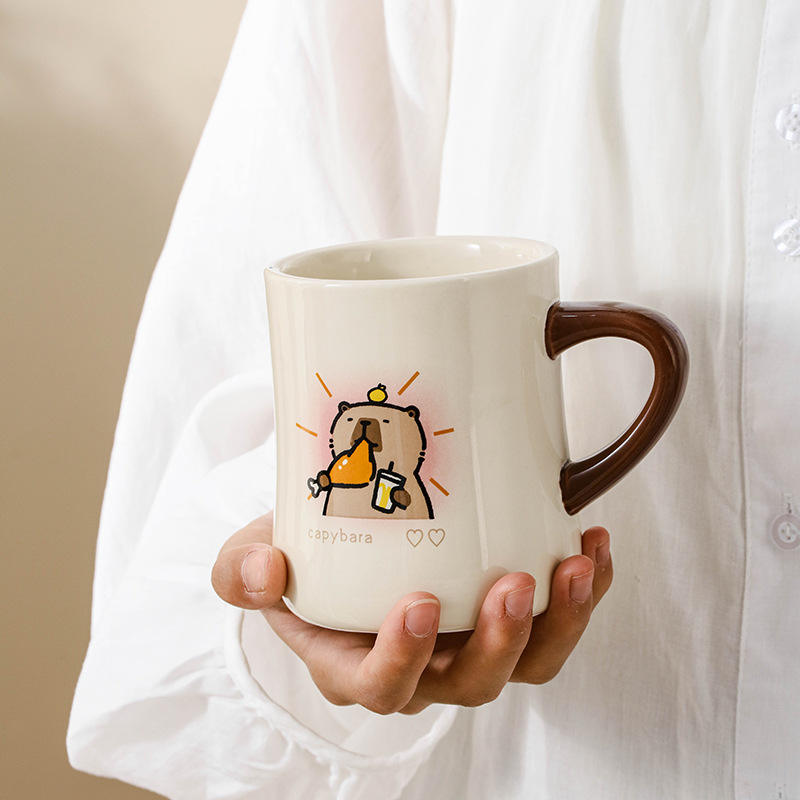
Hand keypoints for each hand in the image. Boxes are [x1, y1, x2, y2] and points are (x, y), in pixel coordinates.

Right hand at [211, 512, 612, 713]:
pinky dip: (581, 592)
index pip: (380, 686)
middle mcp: (421, 667)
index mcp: (354, 663)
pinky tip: (590, 546)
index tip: (419, 604)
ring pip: (526, 662)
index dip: (403, 659)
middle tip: (512, 584)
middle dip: (499, 642)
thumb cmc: (299, 556)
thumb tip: (267, 574)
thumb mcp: (253, 558)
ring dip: (560, 621)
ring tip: (575, 565)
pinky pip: (554, 622)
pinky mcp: (503, 615)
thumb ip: (242, 571)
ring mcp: (468, 643)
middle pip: (471, 683)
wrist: (343, 535)